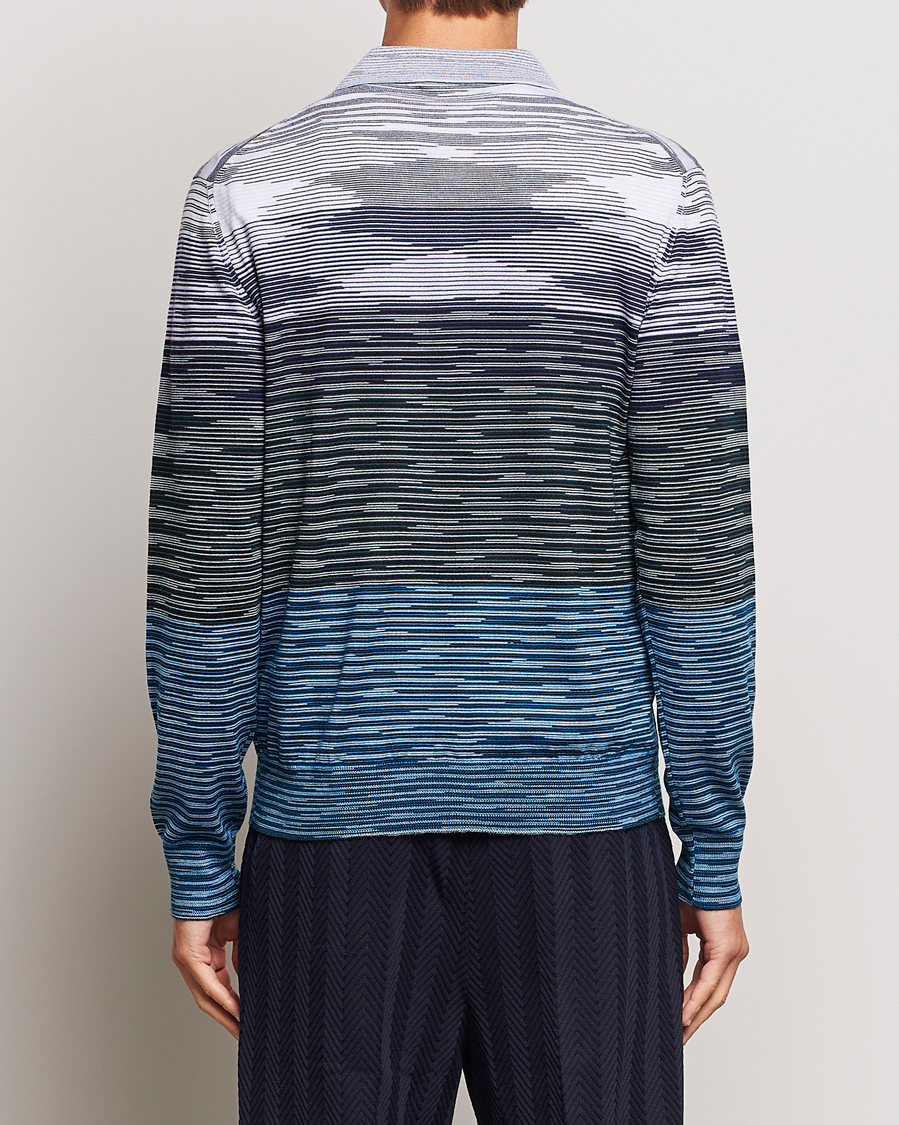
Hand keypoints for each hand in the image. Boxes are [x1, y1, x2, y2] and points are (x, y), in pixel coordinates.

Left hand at [171, 909, 240, 1038]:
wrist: (210, 880)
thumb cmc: (223, 899)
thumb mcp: (237, 933)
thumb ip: (240, 955)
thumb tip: (246, 975)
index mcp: (205, 957)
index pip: (218, 990)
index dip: (232, 1006)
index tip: (246, 1020)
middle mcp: (193, 963)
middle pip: (209, 1000)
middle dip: (227, 1019)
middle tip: (243, 1034)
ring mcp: (187, 961)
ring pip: (206, 996)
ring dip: (225, 1014)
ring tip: (241, 1027)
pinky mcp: (187, 956)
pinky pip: (206, 983)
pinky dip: (221, 997)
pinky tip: (234, 1008)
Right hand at [680, 902, 748, 1043]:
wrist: (705, 867)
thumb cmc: (692, 888)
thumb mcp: (682, 925)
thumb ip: (681, 950)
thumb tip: (675, 973)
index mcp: (724, 948)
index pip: (710, 985)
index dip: (696, 1005)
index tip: (681, 1021)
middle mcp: (734, 954)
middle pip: (717, 996)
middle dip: (698, 1019)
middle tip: (681, 1037)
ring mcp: (734, 953)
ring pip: (716, 993)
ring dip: (697, 1014)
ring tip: (681, 1032)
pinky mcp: (727, 949)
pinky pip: (710, 981)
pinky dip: (697, 998)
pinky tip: (685, 1014)